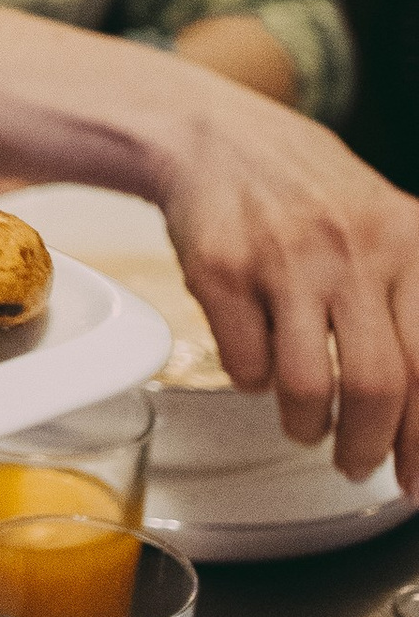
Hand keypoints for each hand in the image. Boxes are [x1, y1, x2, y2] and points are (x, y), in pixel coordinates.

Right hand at [151, 88, 418, 485]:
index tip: (417, 480)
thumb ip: (416, 305)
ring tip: (306, 425)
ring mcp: (284, 258)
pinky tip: (257, 364)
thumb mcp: (389, 230)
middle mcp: (353, 249)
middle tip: (356, 465)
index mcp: (409, 244)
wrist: (217, 136)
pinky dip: (252, 383)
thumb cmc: (312, 197)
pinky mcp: (221, 269)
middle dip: (368, 448)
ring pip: (309, 387)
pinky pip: (244, 365)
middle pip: (377, 387)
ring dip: (308, 426)